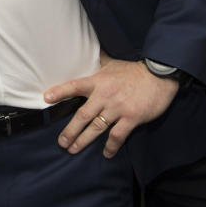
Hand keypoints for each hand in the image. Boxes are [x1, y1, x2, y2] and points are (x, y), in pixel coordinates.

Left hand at [45, 58, 178, 158]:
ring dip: (83, 140)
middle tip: (61, 142)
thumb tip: (87, 52)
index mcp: (98, 81)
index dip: (60, 92)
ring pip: (96, 127)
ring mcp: (118, 108)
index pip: (75, 86)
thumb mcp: (112, 64)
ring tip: (73, 149)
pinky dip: (111, 146)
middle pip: (82, 115)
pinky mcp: (132, 118)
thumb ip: (97, 63)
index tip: (46, 98)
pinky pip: (117, 135)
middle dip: (70, 131)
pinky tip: (106, 153)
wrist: (159, 75)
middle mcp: (105, 95)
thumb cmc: (133, 70)